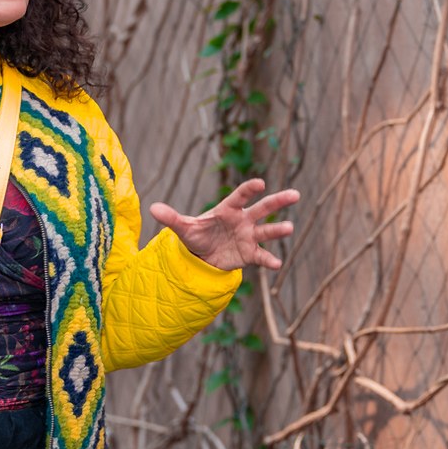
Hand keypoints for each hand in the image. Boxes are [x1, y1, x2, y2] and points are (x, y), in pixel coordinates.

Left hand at [148, 177, 299, 271]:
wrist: (204, 255)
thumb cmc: (198, 234)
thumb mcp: (183, 227)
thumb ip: (171, 218)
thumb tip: (152, 208)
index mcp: (228, 209)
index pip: (240, 195)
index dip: (249, 188)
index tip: (260, 183)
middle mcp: (243, 220)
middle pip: (262, 208)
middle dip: (278, 201)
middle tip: (295, 194)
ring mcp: (248, 236)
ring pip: (266, 230)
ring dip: (278, 229)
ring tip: (290, 227)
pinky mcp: (250, 253)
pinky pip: (261, 255)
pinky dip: (269, 260)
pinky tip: (277, 264)